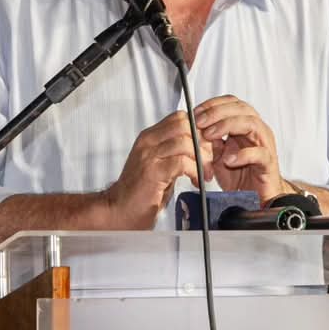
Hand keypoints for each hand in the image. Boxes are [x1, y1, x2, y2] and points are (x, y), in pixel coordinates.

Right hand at [106, 112, 213, 228]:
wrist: (119, 211)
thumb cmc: (141, 192)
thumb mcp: (160, 165)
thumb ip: (177, 152)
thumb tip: (203, 146)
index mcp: (150, 137)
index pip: (180, 118)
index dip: (199, 130)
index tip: (208, 147)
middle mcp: (148, 142)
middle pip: (185, 126)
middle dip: (203, 143)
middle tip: (209, 160)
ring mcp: (148, 156)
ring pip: (185, 142)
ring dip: (202, 159)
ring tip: (204, 174)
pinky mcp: (152, 172)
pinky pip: (182, 162)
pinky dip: (195, 171)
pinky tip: (195, 182)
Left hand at [194, 96, 284, 204]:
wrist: (254, 198)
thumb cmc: (238, 176)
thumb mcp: (216, 154)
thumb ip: (209, 140)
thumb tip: (193, 126)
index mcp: (245, 125)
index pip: (232, 103)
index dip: (213, 104)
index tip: (196, 113)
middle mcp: (257, 131)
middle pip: (242, 108)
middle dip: (217, 112)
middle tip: (199, 122)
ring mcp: (265, 145)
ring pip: (252, 124)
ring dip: (228, 126)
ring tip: (210, 135)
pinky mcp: (268, 163)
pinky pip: (260, 153)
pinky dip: (243, 154)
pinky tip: (228, 160)